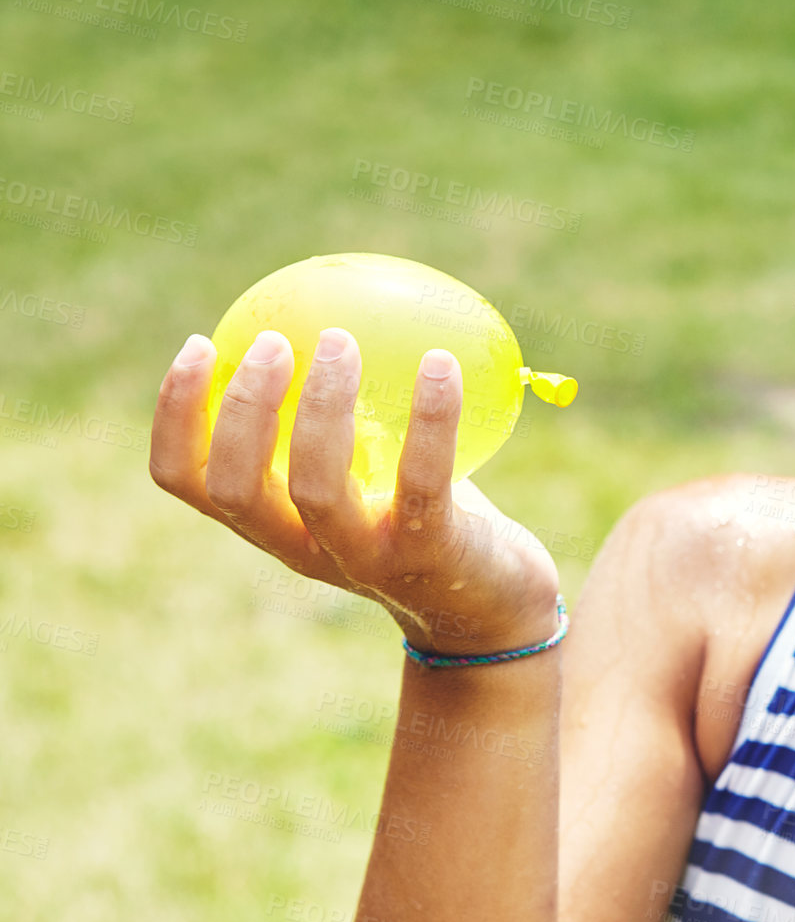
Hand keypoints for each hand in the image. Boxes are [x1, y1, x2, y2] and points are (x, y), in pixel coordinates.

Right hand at [150, 327, 561, 653]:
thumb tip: (329, 313)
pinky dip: (429, 419)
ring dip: (319, 409)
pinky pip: (422, 482)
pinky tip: (440, 363)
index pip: (190, 481)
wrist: (492, 608)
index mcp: (274, 525)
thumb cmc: (429, 521)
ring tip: (339, 340)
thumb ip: (346, 418)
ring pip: (315, 490)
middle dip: (240, 410)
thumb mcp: (376, 470)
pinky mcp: (428, 556)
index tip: (199, 344)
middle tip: (270, 341)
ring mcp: (365, 559)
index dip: (175, 416)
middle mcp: (304, 549)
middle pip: (235, 488)